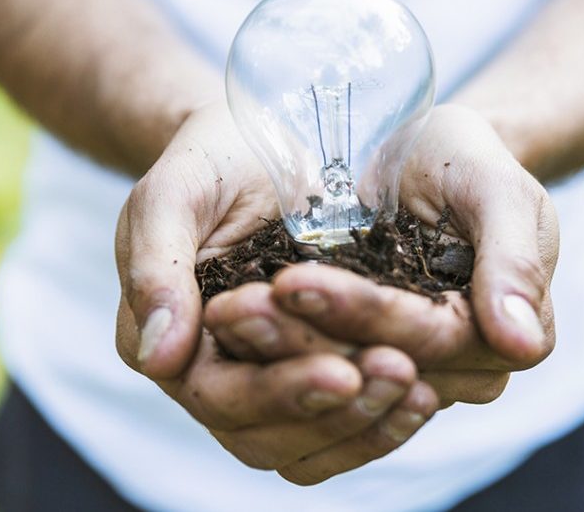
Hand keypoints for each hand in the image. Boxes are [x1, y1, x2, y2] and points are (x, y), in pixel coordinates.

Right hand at [114, 102, 437, 483]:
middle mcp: (216, 376)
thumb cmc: (213, 158)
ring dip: (366, 424)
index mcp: (174, 343)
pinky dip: (382, 419)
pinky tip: (426, 392)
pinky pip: (341, 425)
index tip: (344, 371)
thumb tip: (158, 358)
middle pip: (268, 437)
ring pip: (308, 445)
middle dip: (335, 412)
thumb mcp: (176, 193)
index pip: (221, 397)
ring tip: (421, 389)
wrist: (260, 139)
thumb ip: (157, 268)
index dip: (281, 392)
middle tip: (399, 372)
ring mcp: (266, 379)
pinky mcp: (313, 367)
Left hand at [205, 104, 559, 404]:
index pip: (426, 339)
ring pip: (336, 401)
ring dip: (274, 364)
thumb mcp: (496, 186)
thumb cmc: (460, 158)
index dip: (360, 313)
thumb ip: (516, 258)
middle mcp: (456, 373)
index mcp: (498, 334)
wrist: (418, 154)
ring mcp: (405, 379)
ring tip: (224, 314)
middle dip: (301, 342)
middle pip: (374, 375)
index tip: (291, 279)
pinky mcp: (358, 371)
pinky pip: (312, 404)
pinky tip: (229, 333)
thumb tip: (521, 343)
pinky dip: (268, 374)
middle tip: (233, 304)